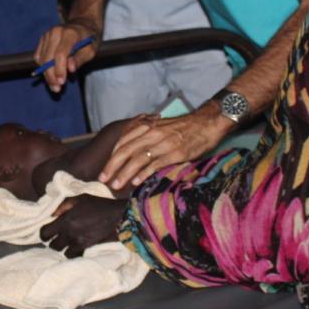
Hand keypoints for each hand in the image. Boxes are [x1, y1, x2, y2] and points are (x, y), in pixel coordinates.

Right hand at [34, 18, 100, 93]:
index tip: (62, 83)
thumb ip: (79, 59)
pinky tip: (51, 73)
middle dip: (51, 76)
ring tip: (54, 85)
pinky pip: (38, 56)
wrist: (82, 24)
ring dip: (46, 74)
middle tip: (56, 89)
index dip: (59, 70)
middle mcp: (56, 32)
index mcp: (70, 33)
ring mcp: (47, 34)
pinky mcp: (42, 38)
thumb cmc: (89, 40)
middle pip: (48, 58)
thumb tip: (70, 69)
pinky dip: (42, 66)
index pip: (60, 54)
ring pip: (41, 59)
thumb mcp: (90, 51)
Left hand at [39, 193, 127, 257]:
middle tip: (59, 237)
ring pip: (63, 252)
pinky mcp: (87, 248)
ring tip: (69, 242)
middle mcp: (69, 233)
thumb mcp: (80, 199)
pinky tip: (77, 246)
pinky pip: (74, 256)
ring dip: (64, 248)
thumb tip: (51, 214)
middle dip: (54, 241)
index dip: (44, 233)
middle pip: (52, 246)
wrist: (118, 216)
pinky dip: (74, 253)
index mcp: (65, 220)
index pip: (44, 233)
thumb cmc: (99, 205)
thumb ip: (63, 205)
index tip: (49, 232)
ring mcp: (78, 242)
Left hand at [100, 104, 234, 191]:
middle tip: (103, 179)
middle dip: (112, 166)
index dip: (112, 156)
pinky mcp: (174, 153)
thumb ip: (147, 137)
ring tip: (115, 185)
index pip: (123, 141)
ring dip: (124, 173)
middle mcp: (152, 133)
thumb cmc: (183, 127)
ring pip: (138, 159)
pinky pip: (155, 164)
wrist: (206, 123)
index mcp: (146, 127)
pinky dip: (144, 173)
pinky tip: (136, 182)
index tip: (105, 169)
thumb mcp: (161, 127)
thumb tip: (132, 153)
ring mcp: (163, 143)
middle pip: (125, 150)